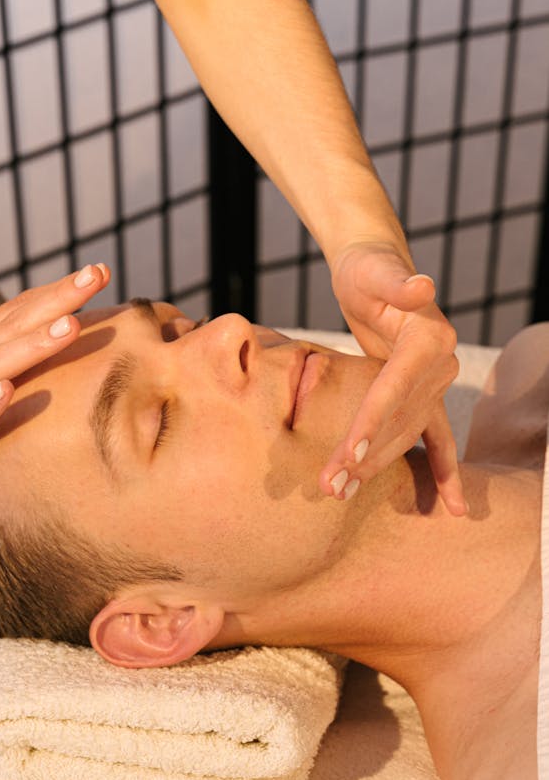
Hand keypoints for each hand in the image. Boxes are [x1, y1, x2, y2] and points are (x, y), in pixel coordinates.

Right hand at [0, 264, 109, 502]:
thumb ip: (16, 348)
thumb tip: (68, 326)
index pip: (22, 308)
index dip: (60, 289)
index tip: (99, 271)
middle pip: (16, 324)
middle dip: (57, 301)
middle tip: (94, 278)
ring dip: (33, 345)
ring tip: (69, 327)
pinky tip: (6, 391)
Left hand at [320, 241, 466, 515]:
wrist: (375, 271)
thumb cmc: (367, 270)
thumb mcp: (372, 272)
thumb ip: (396, 282)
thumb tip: (423, 285)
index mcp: (429, 340)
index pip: (393, 390)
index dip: (370, 422)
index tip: (347, 454)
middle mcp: (441, 366)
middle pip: (398, 421)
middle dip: (364, 456)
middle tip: (331, 489)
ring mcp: (437, 385)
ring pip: (406, 436)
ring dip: (376, 468)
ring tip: (340, 494)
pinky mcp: (424, 396)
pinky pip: (437, 439)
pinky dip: (443, 472)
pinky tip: (450, 509)